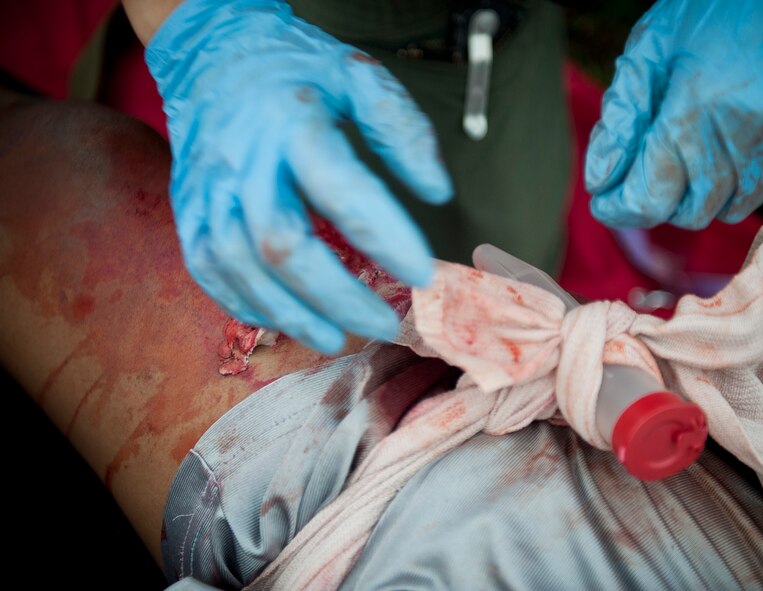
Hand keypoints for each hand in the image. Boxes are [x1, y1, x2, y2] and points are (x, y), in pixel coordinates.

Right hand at [146, 0, 451, 352]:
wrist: (211, 52)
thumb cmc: (295, 68)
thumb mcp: (359, 76)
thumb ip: (402, 130)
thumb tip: (437, 193)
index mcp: (292, 121)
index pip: (341, 190)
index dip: (385, 238)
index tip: (422, 273)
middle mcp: (243, 160)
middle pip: (281, 245)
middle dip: (339, 297)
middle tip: (385, 324)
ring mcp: (208, 189)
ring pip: (241, 268)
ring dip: (292, 314)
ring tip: (338, 337)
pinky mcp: (189, 209)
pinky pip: (210, 270)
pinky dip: (248, 304)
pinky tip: (286, 320)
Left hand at [584, 0, 762, 228]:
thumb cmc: (719, 6)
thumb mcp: (651, 49)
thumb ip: (622, 119)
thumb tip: (601, 180)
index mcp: (692, 119)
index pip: (648, 202)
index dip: (621, 208)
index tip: (608, 201)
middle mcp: (744, 142)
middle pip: (694, 212)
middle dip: (668, 197)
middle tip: (659, 163)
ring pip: (738, 205)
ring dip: (713, 188)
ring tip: (707, 140)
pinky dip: (758, 171)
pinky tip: (753, 128)